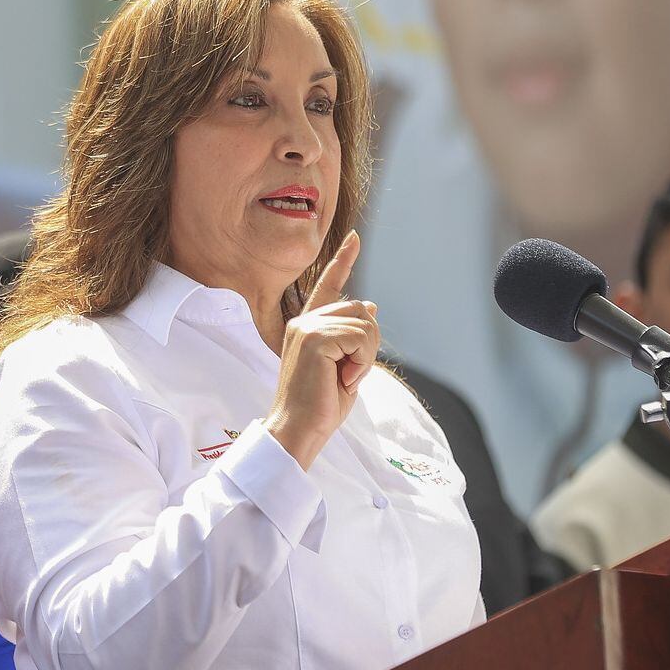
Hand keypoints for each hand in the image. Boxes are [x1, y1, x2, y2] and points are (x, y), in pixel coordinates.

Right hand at [266, 231, 379, 469]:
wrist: (298, 431)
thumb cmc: (319, 406)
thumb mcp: (344, 366)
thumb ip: (353, 336)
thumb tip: (371, 304)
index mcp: (308, 327)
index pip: (328, 287)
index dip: (343, 261)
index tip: (355, 238)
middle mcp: (303, 321)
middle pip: (361, 309)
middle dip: (369, 343)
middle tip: (351, 374)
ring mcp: (306, 327)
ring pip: (364, 324)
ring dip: (366, 357)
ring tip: (345, 379)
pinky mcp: (314, 338)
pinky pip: (360, 337)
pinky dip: (362, 362)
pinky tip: (344, 379)